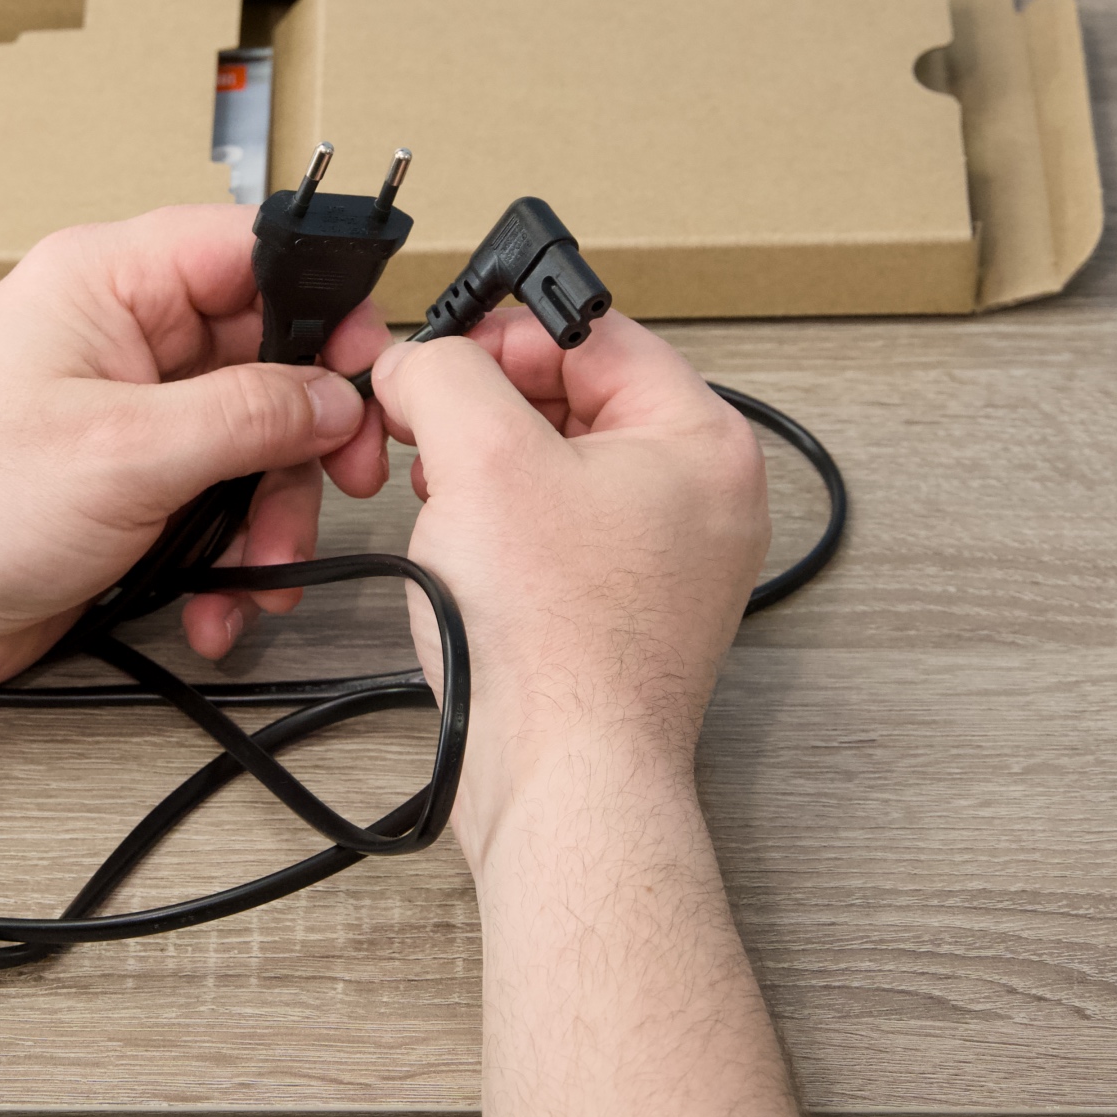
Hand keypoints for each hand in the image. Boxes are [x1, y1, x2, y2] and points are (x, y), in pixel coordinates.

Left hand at [0, 205, 392, 699]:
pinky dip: (233, 558)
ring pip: (254, 443)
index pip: (251, 250)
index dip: (326, 298)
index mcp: (110, 284)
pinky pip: (217, 504)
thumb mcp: (124, 450)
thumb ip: (248, 414)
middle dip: (309, 436)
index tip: (371, 364)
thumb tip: (334, 396)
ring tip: (259, 572)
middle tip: (345, 482)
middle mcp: (125, 341)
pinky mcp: (127, 489)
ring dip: (272, 515)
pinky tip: (221, 603)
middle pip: (271, 359)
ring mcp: (128, 417)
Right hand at [372, 309, 794, 1116]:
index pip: (594, 331)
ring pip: (557, 466)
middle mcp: (703, 498)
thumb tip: (413, 357)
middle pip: (574, 397)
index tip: (438, 357)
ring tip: (445, 505)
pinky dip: (500, 531)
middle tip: (424, 431)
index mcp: (702, 439)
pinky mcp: (626, 612)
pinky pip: (556, 534)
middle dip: (485, 408)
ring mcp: (669, 562)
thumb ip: (441, 371)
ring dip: (484, 470)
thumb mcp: (478, 456)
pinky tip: (463, 560)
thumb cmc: (552, 645)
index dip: (502, 333)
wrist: (559, 784)